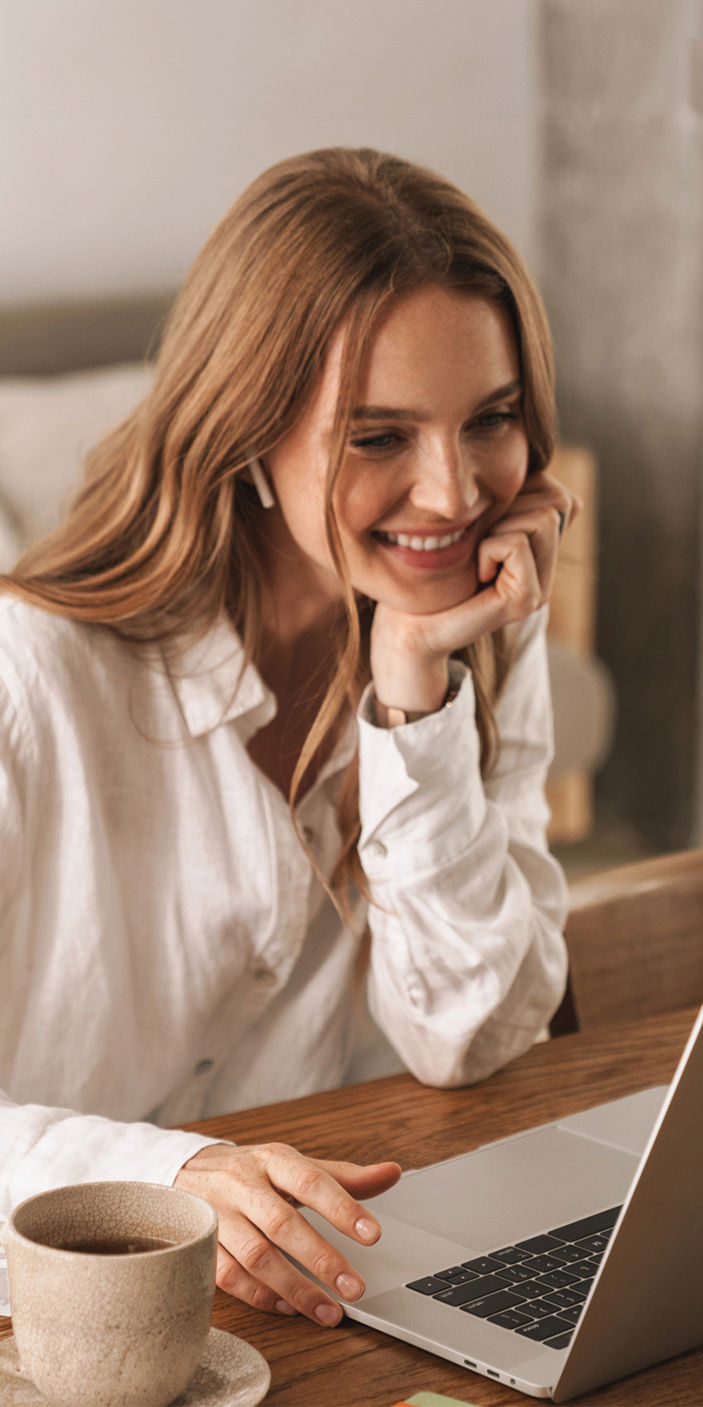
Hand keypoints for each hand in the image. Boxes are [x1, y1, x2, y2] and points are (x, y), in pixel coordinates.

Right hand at [174, 1142, 400, 1324]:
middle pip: (283, 1223)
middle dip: (321, 1258)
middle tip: (354, 1288)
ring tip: (329, 1311)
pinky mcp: (200, 1243)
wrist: (186, 1170)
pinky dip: (260, 1295)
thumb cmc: (253, 1172)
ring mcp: (218, 1214)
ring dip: (295, 1287)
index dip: (342, 1207)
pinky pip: (229, 1276)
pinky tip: (289, 1307)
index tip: (373, 1234)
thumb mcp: (294, 1165)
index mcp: (272, 1160)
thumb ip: (342, 1176)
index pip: (310, 1180)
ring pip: (256, 1255)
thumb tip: (392, 1172)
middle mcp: (243, 1184)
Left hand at [369, 471, 580, 714]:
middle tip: (479, 540)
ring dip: (498, 527)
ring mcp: (541, 588)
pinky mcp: (526, 600)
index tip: (485, 522)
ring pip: (542, 518)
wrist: (408, 621)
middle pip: (558, 501)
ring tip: (478, 556)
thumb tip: (534, 463)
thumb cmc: (429, 566)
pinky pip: (516, 544)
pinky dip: (488, 549)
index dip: (521, 491)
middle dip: (510, 507)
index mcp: (540, 549)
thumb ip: (504, 496)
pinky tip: (476, 572)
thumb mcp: (473, 519)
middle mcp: (548, 569)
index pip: (560, 495)